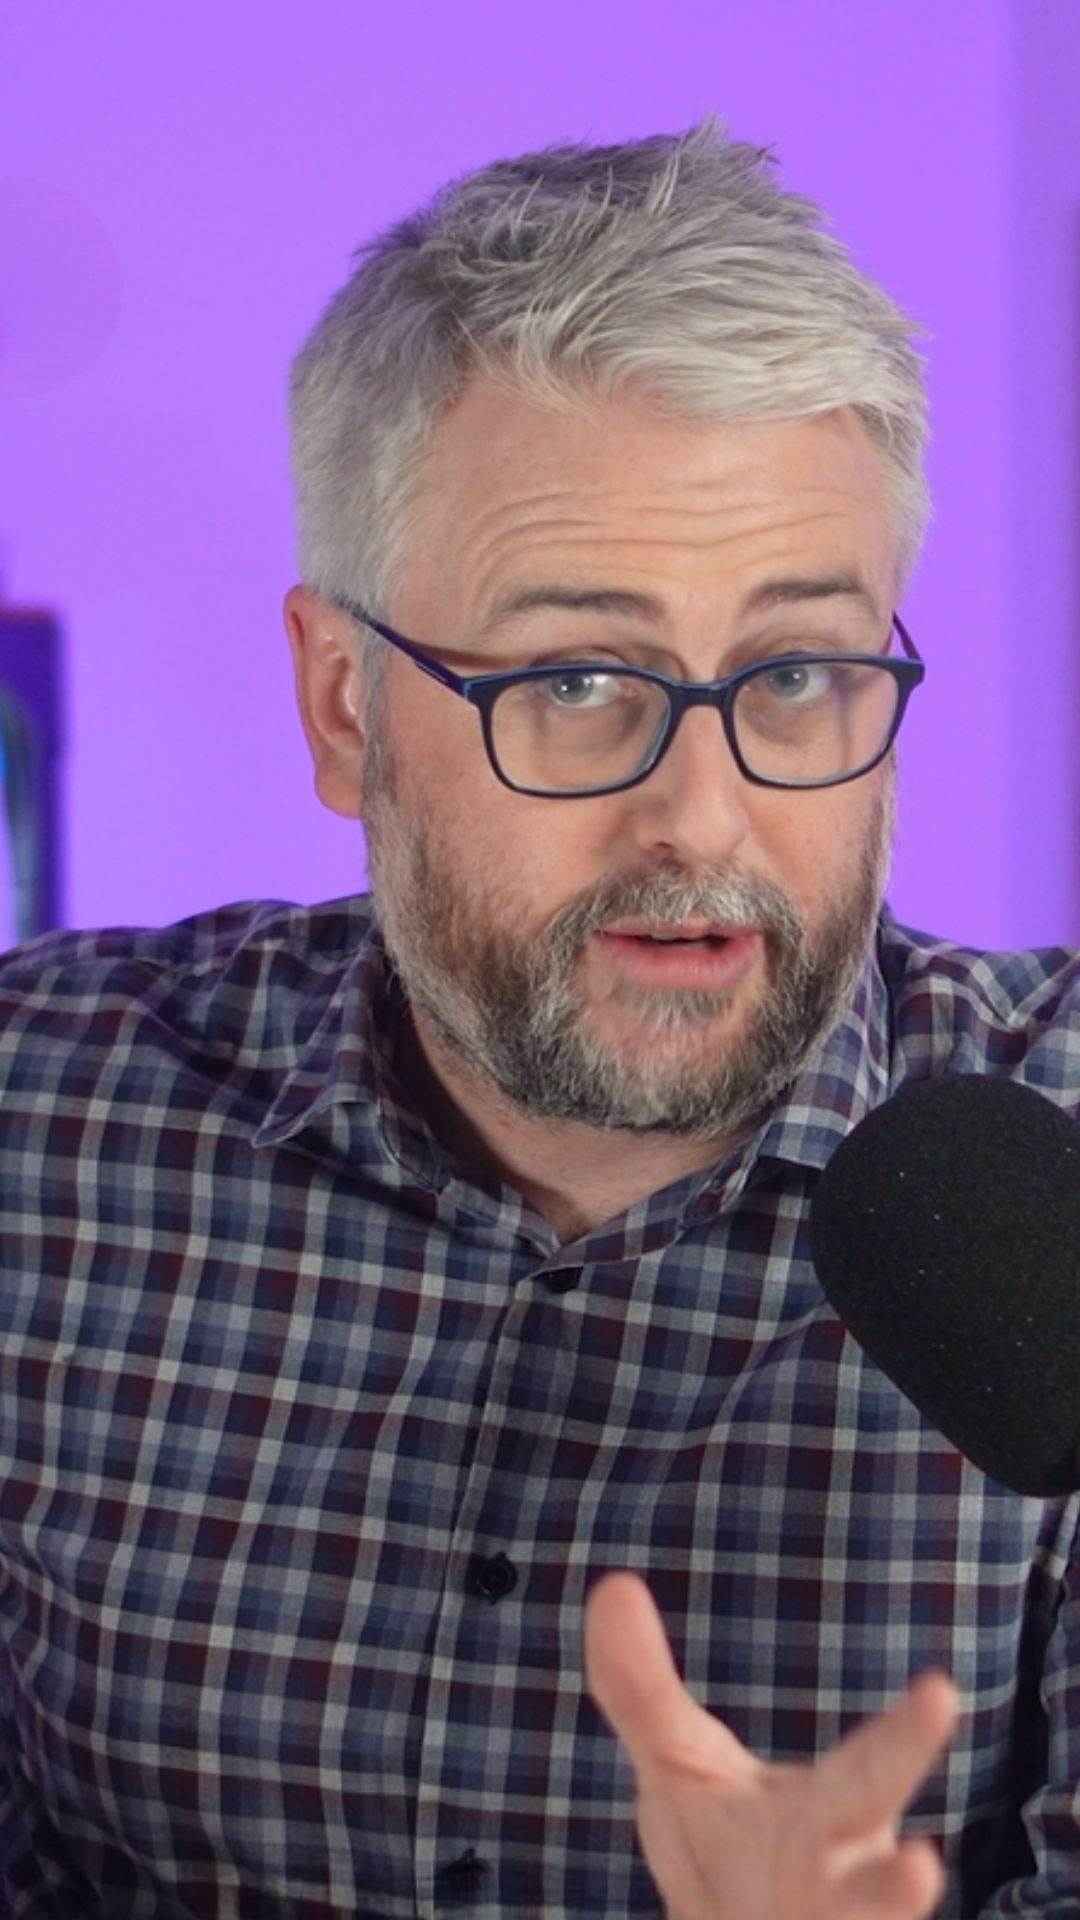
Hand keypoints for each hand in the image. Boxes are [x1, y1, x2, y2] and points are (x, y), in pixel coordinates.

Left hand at [584, 1572, 958, 1919]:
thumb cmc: (727, 1852)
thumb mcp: (679, 1770)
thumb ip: (642, 1689)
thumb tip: (610, 1585)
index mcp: (826, 1824)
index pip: (868, 1773)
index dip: (906, 1737)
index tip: (941, 1691)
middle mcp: (839, 1898)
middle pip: (875, 1896)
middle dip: (895, 1888)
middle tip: (920, 1865)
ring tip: (891, 1896)